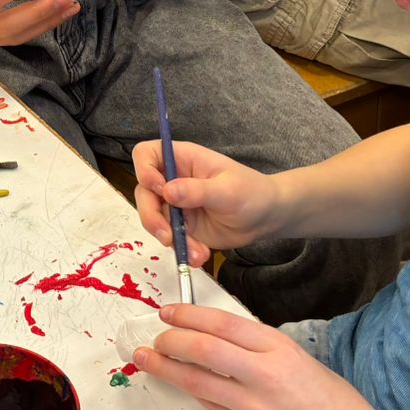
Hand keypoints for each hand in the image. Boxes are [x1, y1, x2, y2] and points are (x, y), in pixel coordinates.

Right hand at [131, 138, 282, 264]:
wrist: (265, 218)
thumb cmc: (251, 193)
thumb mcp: (227, 190)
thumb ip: (197, 190)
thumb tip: (167, 191)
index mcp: (182, 159)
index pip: (146, 155)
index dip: (144, 170)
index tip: (160, 189)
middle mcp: (173, 180)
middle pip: (143, 192)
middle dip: (151, 216)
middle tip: (167, 236)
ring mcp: (175, 205)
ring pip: (153, 219)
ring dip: (170, 238)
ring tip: (197, 251)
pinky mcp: (181, 226)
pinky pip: (170, 238)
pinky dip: (183, 249)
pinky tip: (201, 255)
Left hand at [132, 303, 380, 409]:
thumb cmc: (337, 407)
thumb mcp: (303, 364)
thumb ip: (265, 353)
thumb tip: (225, 344)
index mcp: (281, 350)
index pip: (224, 324)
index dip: (190, 315)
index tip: (168, 312)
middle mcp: (265, 375)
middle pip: (205, 349)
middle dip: (172, 340)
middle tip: (155, 337)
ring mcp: (254, 408)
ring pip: (199, 382)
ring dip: (168, 369)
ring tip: (148, 359)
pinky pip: (212, 407)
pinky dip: (193, 393)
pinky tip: (180, 384)